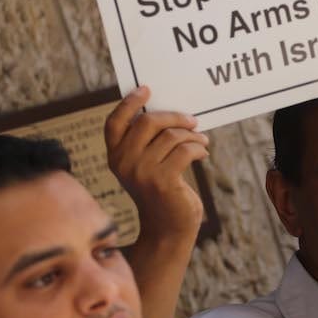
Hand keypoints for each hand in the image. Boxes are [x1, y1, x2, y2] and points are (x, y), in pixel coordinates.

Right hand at [104, 86, 209, 244]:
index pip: (114, 122)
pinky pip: (185, 150)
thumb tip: (169, 111)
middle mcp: (123, 162)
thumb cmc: (161, 192)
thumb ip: (147, 142)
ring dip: (192, 135)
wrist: (168, 228)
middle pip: (147, 122)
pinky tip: (203, 153)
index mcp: (114, 156)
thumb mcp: (146, 165)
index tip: (146, 89)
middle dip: (174, 117)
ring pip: (171, 136)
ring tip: (201, 141)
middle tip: (192, 121)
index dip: (128, 103)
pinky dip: (198, 148)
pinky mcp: (162, 180)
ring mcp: (141, 171)